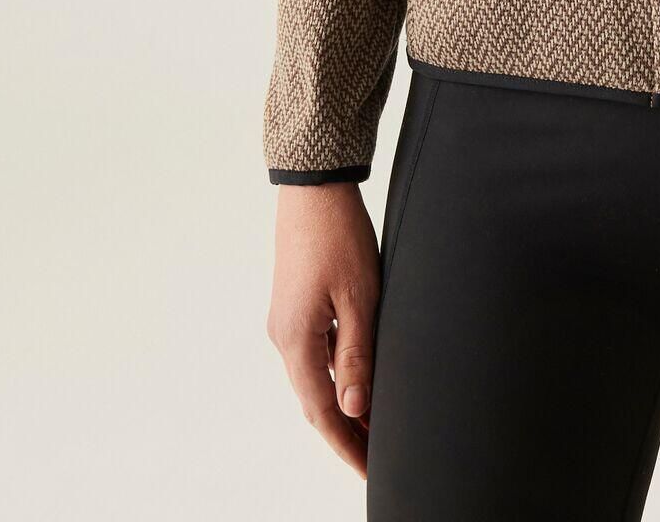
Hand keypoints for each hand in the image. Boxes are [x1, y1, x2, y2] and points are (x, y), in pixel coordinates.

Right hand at [266, 182, 380, 477]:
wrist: (314, 189)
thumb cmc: (339, 237)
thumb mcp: (359, 297)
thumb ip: (357, 355)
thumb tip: (354, 408)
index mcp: (296, 340)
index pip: (323, 410)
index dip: (347, 443)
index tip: (369, 470)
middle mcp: (284, 337)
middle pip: (315, 400)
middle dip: (346, 430)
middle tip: (375, 457)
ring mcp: (286, 322)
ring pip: (315, 378)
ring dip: (342, 402)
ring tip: (375, 424)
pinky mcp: (295, 306)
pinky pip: (315, 354)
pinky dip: (336, 374)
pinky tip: (359, 378)